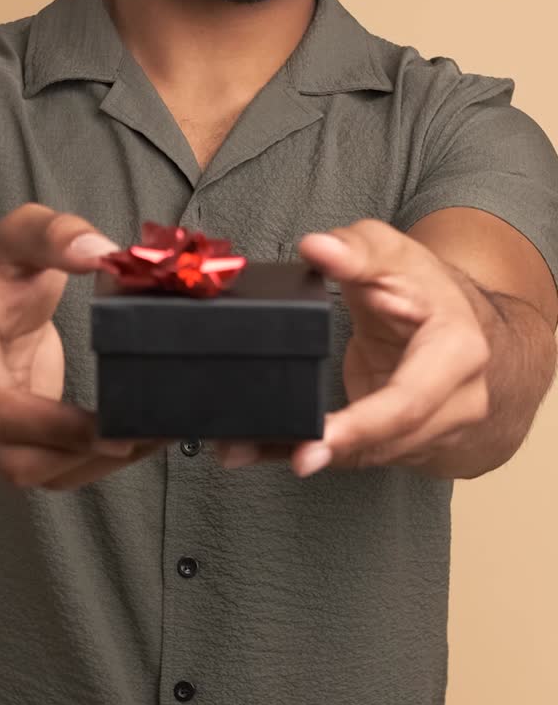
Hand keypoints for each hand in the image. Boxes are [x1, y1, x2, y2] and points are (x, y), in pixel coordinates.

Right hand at [0, 204, 164, 488]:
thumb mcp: (21, 232)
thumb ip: (56, 234)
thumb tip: (101, 253)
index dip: (57, 429)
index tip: (114, 427)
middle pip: (13, 460)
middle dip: (84, 456)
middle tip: (148, 433)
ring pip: (32, 476)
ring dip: (95, 464)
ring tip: (153, 436)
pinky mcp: (2, 446)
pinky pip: (46, 472)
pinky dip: (93, 463)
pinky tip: (135, 440)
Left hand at [215, 219, 489, 476]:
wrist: (451, 319)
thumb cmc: (421, 285)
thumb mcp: (391, 252)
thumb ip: (355, 249)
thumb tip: (316, 247)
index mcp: (458, 352)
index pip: (409, 401)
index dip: (362, 425)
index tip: (318, 438)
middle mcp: (459, 400)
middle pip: (389, 440)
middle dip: (332, 450)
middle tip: (285, 455)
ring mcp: (438, 431)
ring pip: (369, 456)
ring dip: (309, 453)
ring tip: (246, 448)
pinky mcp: (406, 443)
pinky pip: (359, 455)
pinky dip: (313, 452)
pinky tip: (271, 449)